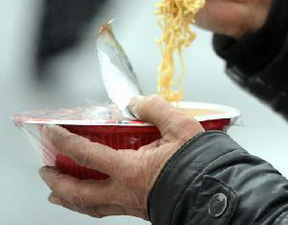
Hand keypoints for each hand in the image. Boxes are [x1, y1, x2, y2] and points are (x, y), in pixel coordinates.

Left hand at [39, 95, 203, 219]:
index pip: (86, 154)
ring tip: (58, 194)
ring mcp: (131, 205)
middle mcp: (124, 192)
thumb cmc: (199, 162)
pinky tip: (94, 200)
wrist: (215, 192)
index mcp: (130, 169)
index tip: (52, 132)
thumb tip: (137, 102)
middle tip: (45, 171)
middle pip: (78, 191)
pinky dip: (92, 205)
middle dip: (56, 182)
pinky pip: (107, 210)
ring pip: (89, 207)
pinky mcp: (141, 211)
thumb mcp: (181, 126)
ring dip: (69, 199)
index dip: (64, 141)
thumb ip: (156, 109)